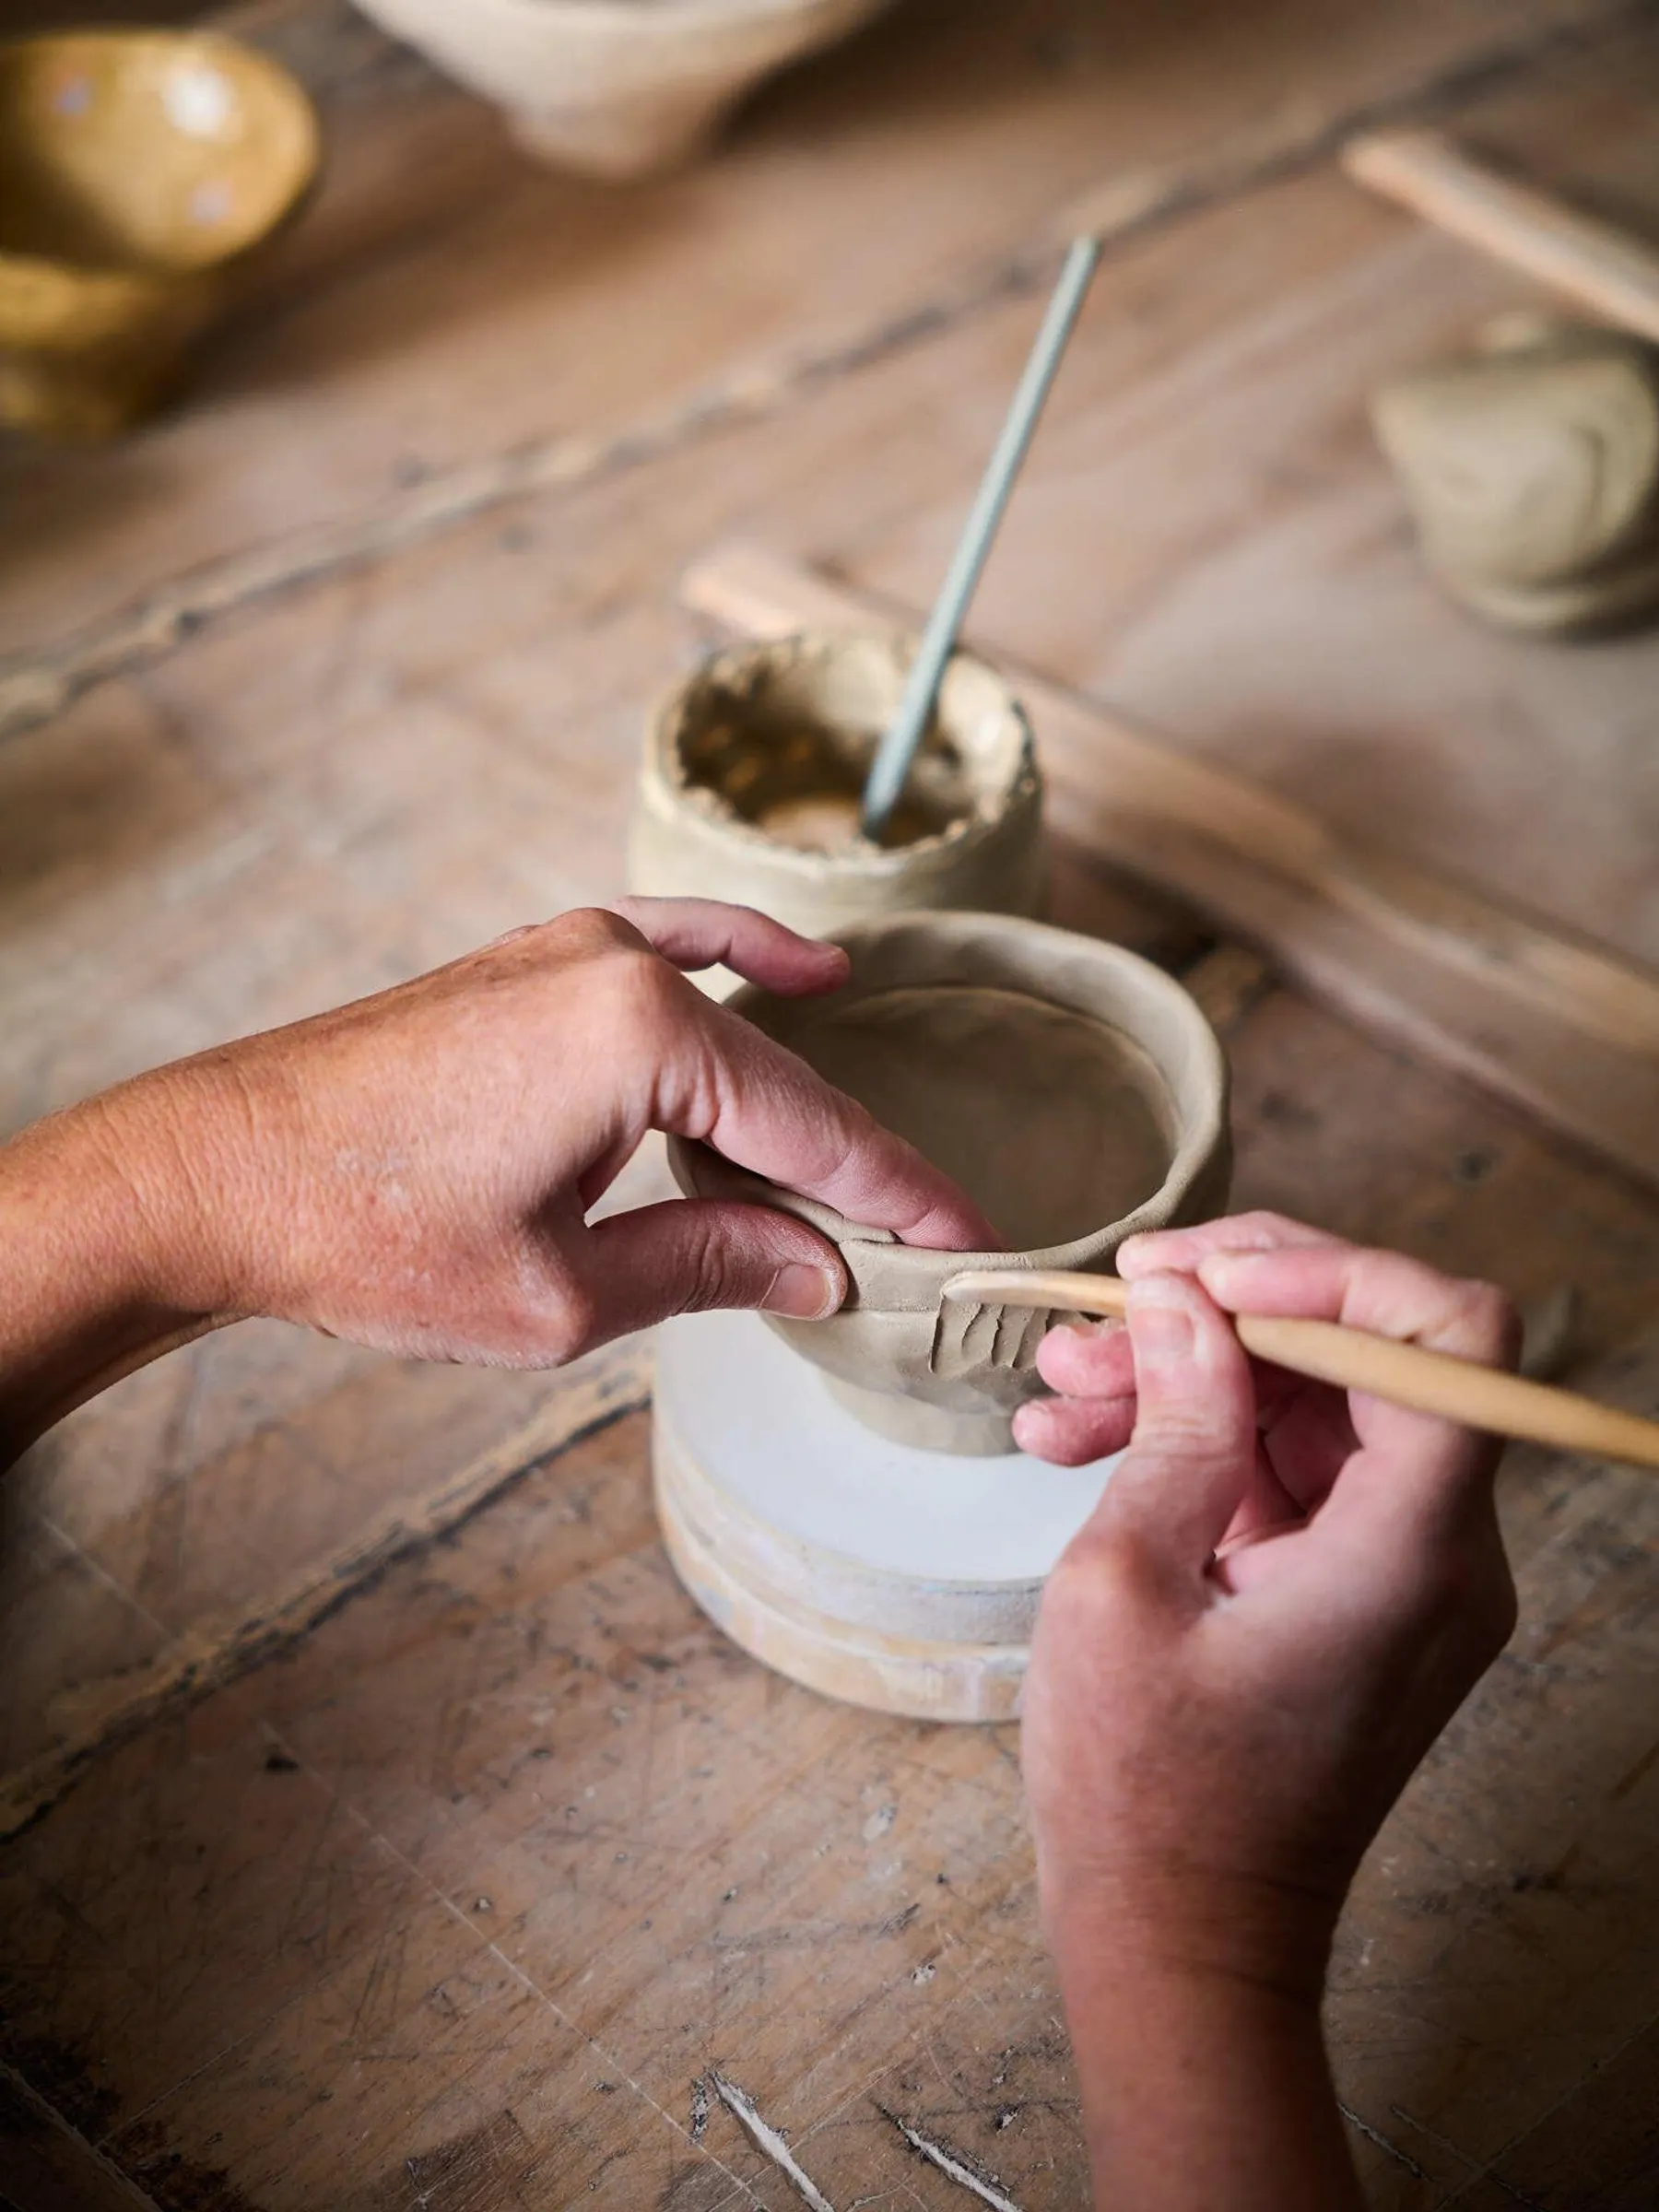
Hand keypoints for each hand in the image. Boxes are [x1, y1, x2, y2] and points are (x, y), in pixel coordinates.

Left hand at [0, 900, 993, 1454]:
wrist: (211, 1173)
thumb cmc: (369, 1236)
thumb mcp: (563, 1295)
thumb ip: (711, 1264)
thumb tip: (821, 1270)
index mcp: (642, 1036)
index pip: (818, 1132)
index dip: (903, 1203)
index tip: (970, 1247)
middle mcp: (617, 964)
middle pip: (782, 1078)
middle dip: (856, 1166)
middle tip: (927, 1240)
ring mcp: (570, 948)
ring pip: (731, 1020)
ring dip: (800, 1095)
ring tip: (867, 1173)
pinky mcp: (532, 960)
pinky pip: (671, 948)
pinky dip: (743, 963)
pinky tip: (807, 974)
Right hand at [1015, 1212, 1518, 2206]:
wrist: (1177, 1946)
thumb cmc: (1146, 1794)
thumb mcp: (1124, 1580)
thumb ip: (1172, 1421)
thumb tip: (1183, 1299)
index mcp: (1412, 1549)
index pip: (1448, 1333)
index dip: (1332, 1271)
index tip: (1202, 1274)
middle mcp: (1440, 1551)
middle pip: (1370, 1354)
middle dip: (1225, 1313)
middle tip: (1101, 1307)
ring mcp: (1402, 1571)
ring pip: (1312, 1405)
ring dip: (1185, 1375)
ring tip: (1056, 1384)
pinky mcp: (1354, 1589)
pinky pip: (1289, 1471)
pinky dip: (1194, 1443)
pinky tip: (1075, 1439)